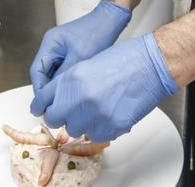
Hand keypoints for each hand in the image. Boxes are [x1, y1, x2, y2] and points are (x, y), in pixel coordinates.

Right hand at [29, 0, 131, 114]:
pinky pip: (62, 70)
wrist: (111, 19)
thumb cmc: (97, 32)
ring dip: (57, 86)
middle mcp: (52, 46)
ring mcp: (61, 49)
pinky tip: (72, 91)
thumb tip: (56, 95)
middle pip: (43, 73)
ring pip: (53, 73)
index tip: (44, 105)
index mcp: (50, 43)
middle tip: (53, 107)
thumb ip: (65, 75)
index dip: (39, 90)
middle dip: (47, 90)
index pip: (37, 71)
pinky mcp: (70, 52)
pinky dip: (65, 80)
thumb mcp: (80, 57)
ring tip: (63, 102)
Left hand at [35, 33, 178, 142]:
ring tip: (97, 109)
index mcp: (71, 80)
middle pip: (56, 120)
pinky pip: (97, 135)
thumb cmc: (126, 59)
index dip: (43, 107)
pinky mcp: (111, 127)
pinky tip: (110, 114)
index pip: (44, 101)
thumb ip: (70, 83)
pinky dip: (100, 128)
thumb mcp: (88, 63)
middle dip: (61, 116)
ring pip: (76, 130)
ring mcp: (95, 116)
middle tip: (71, 112)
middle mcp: (79, 99)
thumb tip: (61, 99)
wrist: (152, 65)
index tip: (43, 110)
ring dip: (82, 122)